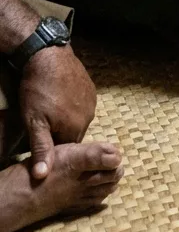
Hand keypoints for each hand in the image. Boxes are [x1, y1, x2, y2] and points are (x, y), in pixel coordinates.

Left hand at [19, 44, 96, 179]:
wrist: (48, 56)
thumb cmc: (38, 90)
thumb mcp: (33, 122)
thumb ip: (41, 149)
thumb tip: (43, 175)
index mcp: (75, 129)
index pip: (66, 151)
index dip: (52, 148)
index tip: (40, 142)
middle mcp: (88, 117)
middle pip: (73, 135)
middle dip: (59, 134)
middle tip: (42, 125)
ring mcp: (91, 102)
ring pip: (78, 120)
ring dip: (66, 120)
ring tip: (50, 111)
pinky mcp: (91, 89)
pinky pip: (82, 106)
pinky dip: (72, 106)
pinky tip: (59, 99)